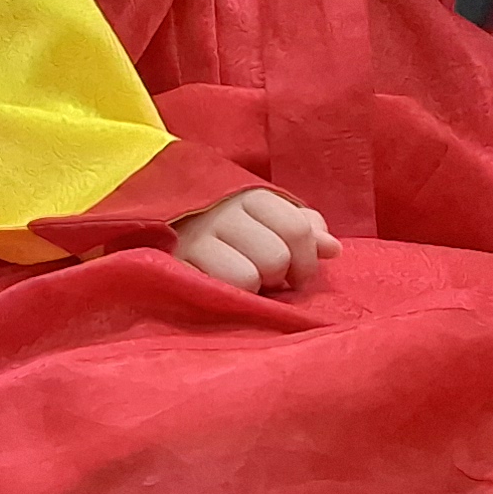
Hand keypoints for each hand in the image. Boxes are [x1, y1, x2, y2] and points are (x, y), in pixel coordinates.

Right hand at [172, 188, 334, 292]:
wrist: (159, 214)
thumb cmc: (224, 223)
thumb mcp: (264, 217)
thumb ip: (302, 228)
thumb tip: (333, 249)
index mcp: (251, 197)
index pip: (298, 229)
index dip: (307, 261)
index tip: (298, 276)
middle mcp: (223, 213)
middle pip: (276, 257)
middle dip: (278, 277)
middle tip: (266, 280)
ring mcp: (196, 239)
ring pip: (248, 277)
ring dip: (252, 289)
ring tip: (243, 284)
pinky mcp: (175, 265)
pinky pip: (218, 291)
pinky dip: (229, 297)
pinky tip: (224, 290)